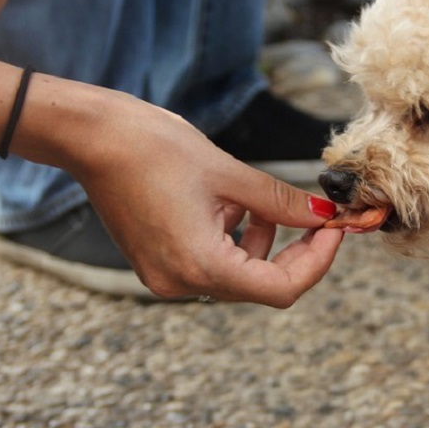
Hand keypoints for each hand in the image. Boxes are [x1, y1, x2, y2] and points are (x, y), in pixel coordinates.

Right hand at [67, 94, 344, 305]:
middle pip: (261, 285)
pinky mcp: (156, 264)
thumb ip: (282, 202)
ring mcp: (165, 277)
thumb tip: (326, 216)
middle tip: (318, 216)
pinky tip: (228, 206)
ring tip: (258, 202)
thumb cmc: (154, 148)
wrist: (93, 139)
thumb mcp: (230, 175)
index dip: (317, 261)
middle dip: (294, 251)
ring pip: (237, 276)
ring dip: (262, 243)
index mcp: (201, 265)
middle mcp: (181, 283)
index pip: (282, 288)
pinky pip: (211, 265)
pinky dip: (233, 241)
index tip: (335, 229)